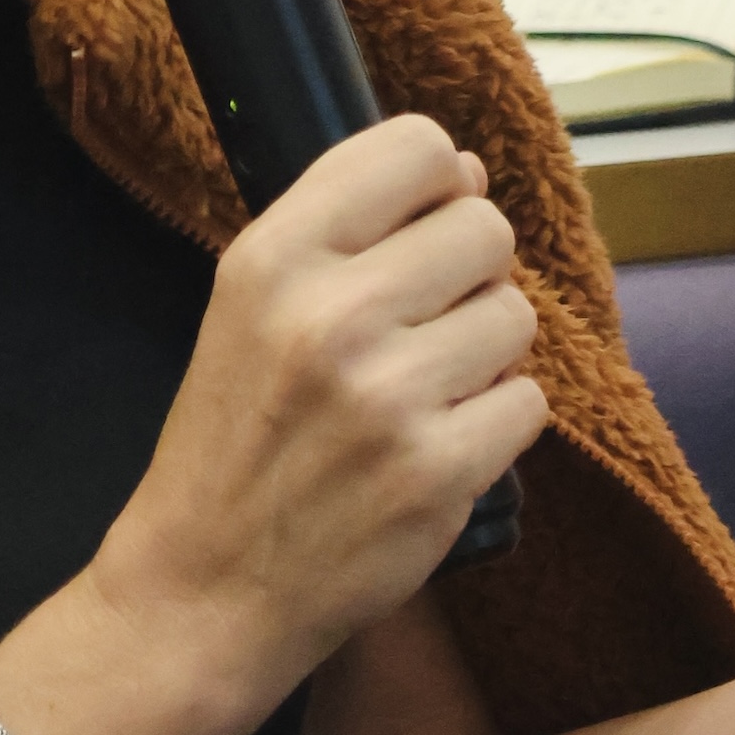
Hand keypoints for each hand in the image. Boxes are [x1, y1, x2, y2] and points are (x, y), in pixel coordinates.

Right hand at [89, 115, 546, 712]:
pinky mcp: (440, 473)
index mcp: (273, 256)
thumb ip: (345, 229)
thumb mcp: (248, 304)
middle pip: (485, 229)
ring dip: (486, 352)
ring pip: (516, 316)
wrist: (207, 585)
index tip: (421, 226)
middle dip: (470, 274)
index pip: (414, 148)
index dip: (439, 182)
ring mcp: (388, 395)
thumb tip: (465, 169)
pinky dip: (495, 424)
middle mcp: (329, 313)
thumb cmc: (233, 436)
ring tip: (425, 388)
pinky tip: (437, 444)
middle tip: (423, 325)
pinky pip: (527, 403)